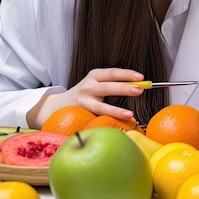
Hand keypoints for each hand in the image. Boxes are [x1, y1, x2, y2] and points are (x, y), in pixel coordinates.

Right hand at [27, 68, 146, 127]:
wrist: (58, 105)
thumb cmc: (85, 94)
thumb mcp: (96, 83)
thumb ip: (113, 84)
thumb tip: (138, 86)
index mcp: (94, 76)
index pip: (112, 73)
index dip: (126, 74)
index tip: (140, 77)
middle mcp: (88, 86)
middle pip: (108, 87)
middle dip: (124, 88)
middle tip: (140, 89)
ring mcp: (83, 101)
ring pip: (101, 106)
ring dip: (116, 110)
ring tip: (129, 115)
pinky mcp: (80, 115)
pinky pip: (96, 119)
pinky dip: (108, 123)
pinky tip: (117, 126)